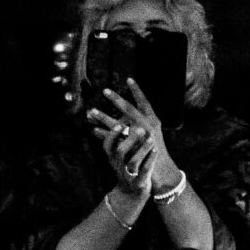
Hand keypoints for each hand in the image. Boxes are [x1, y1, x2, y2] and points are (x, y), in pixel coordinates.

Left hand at [85, 80, 176, 194]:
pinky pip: (113, 139)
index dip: (137, 90)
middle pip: (130, 110)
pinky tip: (92, 130)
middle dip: (117, 100)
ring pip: (118, 124)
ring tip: (90, 111)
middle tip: (105, 91)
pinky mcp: (130, 148)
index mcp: (153, 120)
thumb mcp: (149, 132)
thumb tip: (124, 114)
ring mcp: (139, 137)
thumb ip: (138, 123)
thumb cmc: (153, 149)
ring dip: (103, 117)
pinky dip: (102, 134)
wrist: (158, 170)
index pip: (145, 102)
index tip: (129, 79)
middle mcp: (147, 126)